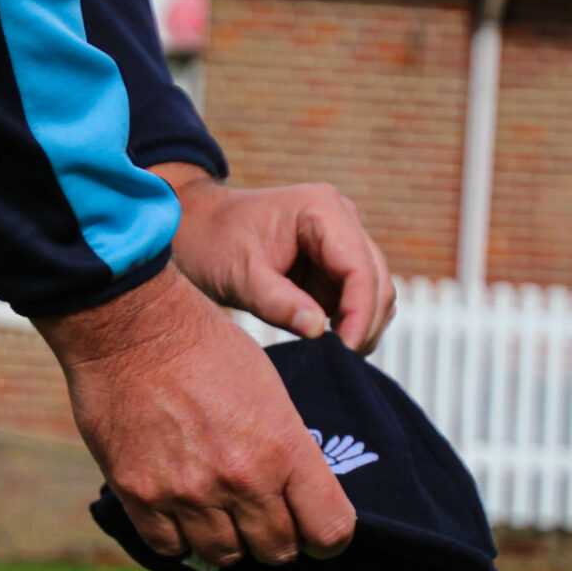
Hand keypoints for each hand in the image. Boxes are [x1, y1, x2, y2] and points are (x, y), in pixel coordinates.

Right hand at [37, 269, 355, 566]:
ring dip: (228, 540)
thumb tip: (297, 496)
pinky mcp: (141, 496)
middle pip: (277, 551)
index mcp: (283, 447)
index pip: (330, 530)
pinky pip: (171, 547)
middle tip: (263, 517)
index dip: (328, 540)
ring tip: (220, 511)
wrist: (133, 326)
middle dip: (276, 539)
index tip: (318, 536)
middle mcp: (241, 478)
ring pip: (225, 555)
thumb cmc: (207, 347)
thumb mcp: (271, 390)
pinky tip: (181, 511)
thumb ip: (287, 449)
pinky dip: (179, 537)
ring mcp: (188, 492)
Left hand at [152, 163, 396, 353]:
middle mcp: (340, 217)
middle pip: (376, 277)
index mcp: (320, 210)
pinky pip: (358, 293)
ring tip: (335, 354)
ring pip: (374, 287)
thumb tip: (319, 331)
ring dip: (362, 323)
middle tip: (342, 361)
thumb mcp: (239, 276)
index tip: (346, 351)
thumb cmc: (212, 244)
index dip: (360, 312)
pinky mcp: (335, 259)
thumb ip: (278, 302)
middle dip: (365, 322)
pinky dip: (352, 319)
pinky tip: (331, 342)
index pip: (359, 267)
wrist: (195, 228)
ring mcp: (341, 237)